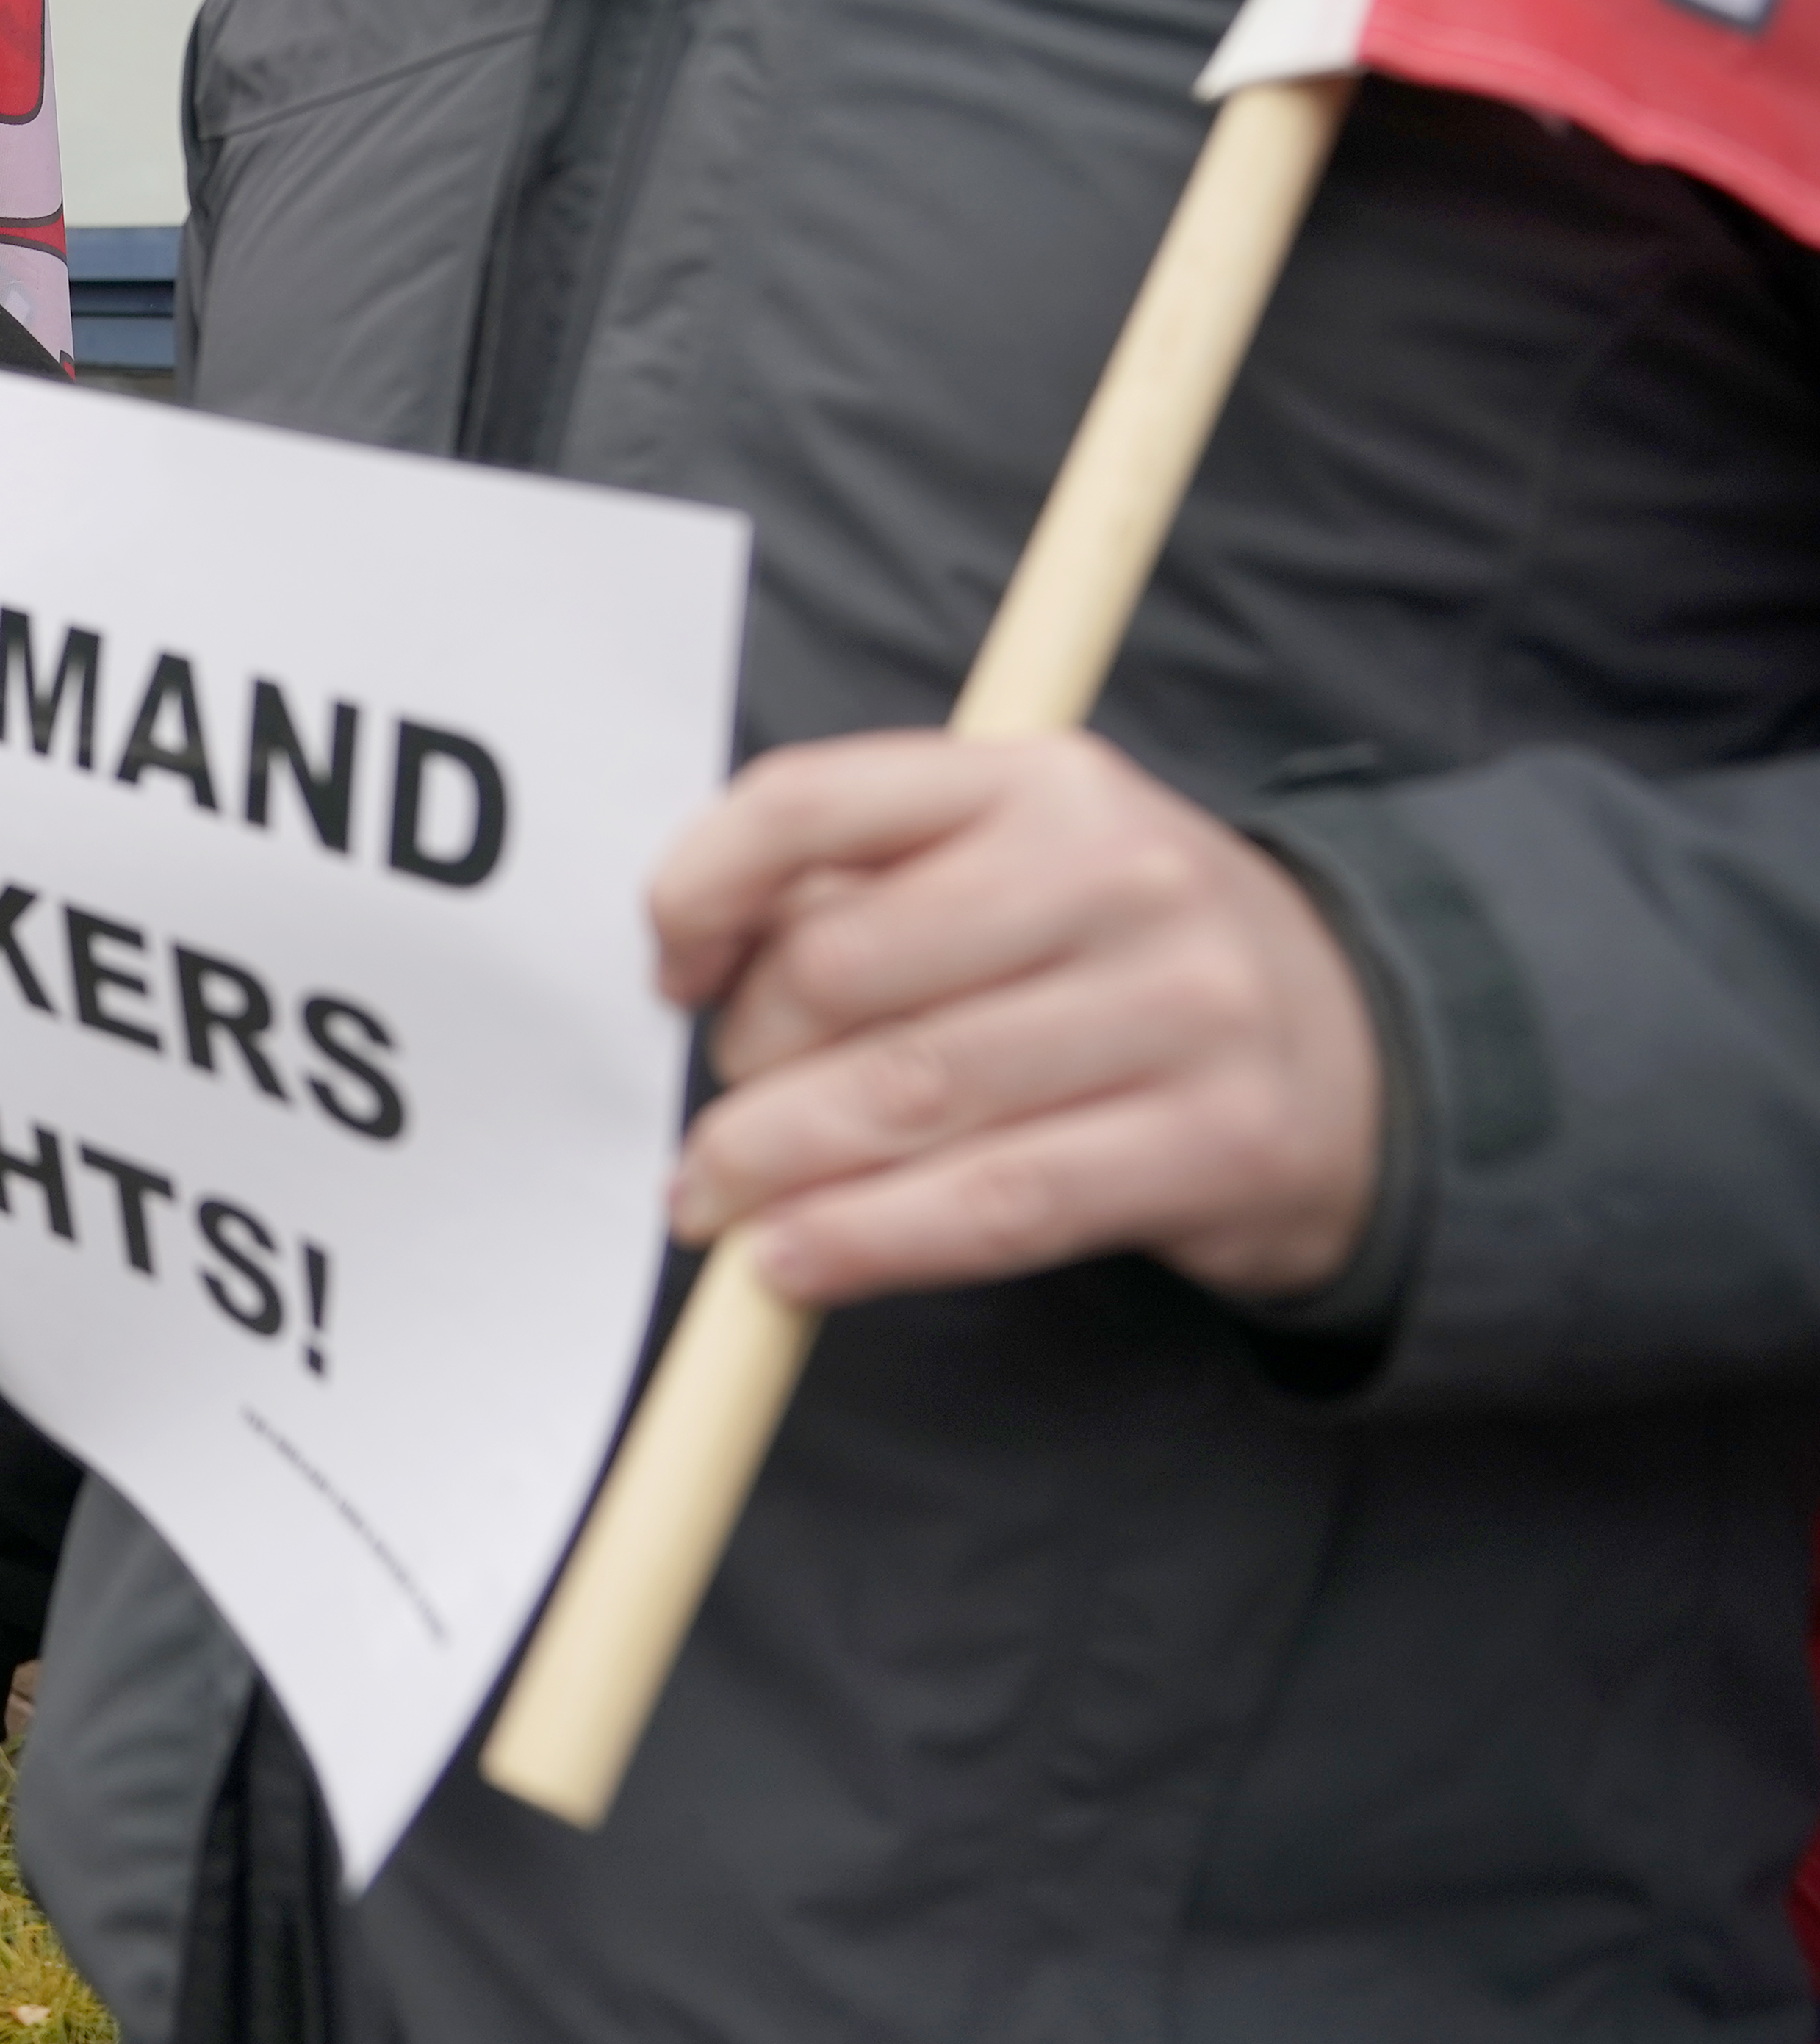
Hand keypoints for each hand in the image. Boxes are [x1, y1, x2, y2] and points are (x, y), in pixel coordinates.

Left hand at [656, 730, 1382, 1309]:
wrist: (1371, 1055)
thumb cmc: (1127, 962)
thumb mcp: (1017, 868)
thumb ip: (865, 890)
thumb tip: (695, 969)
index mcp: (1038, 781)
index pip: (807, 801)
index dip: (698, 892)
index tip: (672, 972)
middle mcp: (1116, 872)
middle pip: (840, 969)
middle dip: (746, 1062)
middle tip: (727, 1122)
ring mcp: (1182, 1006)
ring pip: (906, 1095)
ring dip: (774, 1168)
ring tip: (719, 1207)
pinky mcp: (1217, 1141)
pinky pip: (997, 1202)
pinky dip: (866, 1241)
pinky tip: (794, 1262)